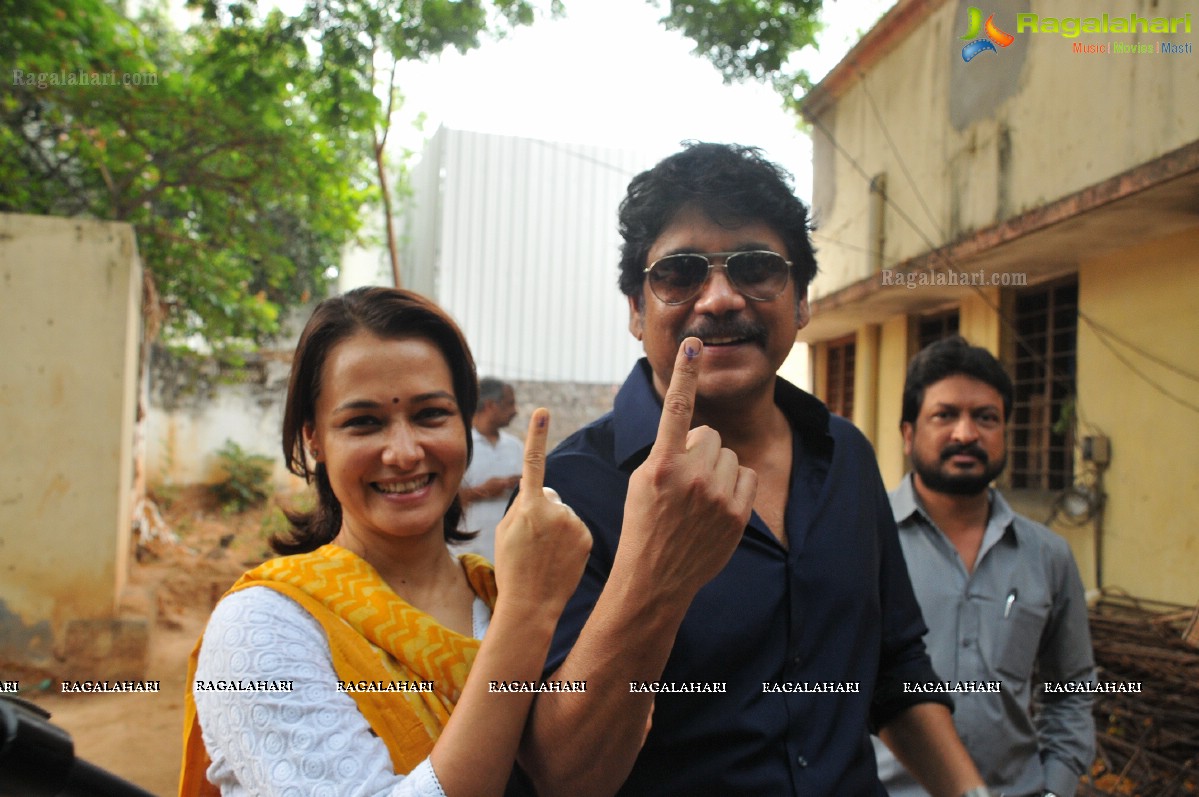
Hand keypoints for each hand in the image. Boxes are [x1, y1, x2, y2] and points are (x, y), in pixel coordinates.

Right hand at [493, 409, 591, 617]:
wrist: (531, 604)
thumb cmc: (512, 568)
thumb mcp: (505, 532)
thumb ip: (523, 505)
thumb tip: (544, 492)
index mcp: (528, 507)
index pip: (532, 464)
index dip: (537, 436)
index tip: (543, 411)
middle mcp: (554, 510)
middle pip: (550, 497)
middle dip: (543, 511)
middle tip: (533, 542)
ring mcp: (574, 523)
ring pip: (564, 514)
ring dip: (557, 528)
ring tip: (546, 555)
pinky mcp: (587, 536)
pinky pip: (577, 528)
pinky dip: (570, 539)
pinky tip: (560, 559)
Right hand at [618, 337, 756, 601]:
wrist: (655, 578)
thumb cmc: (644, 524)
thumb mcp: (643, 481)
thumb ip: (669, 451)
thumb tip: (698, 431)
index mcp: (661, 464)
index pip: (676, 409)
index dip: (685, 373)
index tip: (694, 343)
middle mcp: (692, 476)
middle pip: (710, 435)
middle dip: (700, 449)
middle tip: (682, 478)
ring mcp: (717, 496)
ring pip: (728, 455)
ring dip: (717, 468)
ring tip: (697, 496)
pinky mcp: (737, 514)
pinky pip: (745, 476)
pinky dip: (734, 486)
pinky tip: (716, 506)